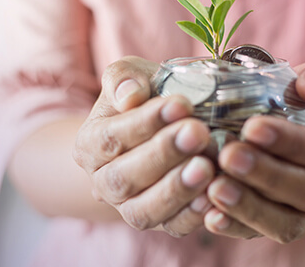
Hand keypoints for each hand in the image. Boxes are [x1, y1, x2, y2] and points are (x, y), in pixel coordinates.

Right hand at [73, 56, 214, 236]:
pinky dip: (192, 216)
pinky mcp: (160, 221)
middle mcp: (103, 181)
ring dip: (176, 190)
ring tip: (206, 167)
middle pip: (123, 177)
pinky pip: (171, 227)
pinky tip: (214, 198)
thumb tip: (129, 95)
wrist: (158, 127)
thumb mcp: (132, 76)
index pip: (111, 137)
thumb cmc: (146, 98)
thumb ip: (124, 78)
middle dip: (163, 154)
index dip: (145, 123)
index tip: (181, 104)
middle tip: (197, 132)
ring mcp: (129, 206)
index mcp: (91, 144)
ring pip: (143, 210)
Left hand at [204, 56, 304, 242]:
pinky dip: (236, 227)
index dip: (291, 142)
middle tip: (228, 155)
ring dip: (249, 207)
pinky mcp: (284, 228)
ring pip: (286, 222)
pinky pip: (262, 234)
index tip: (252, 127)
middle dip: (266, 175)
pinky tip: (210, 215)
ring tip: (215, 188)